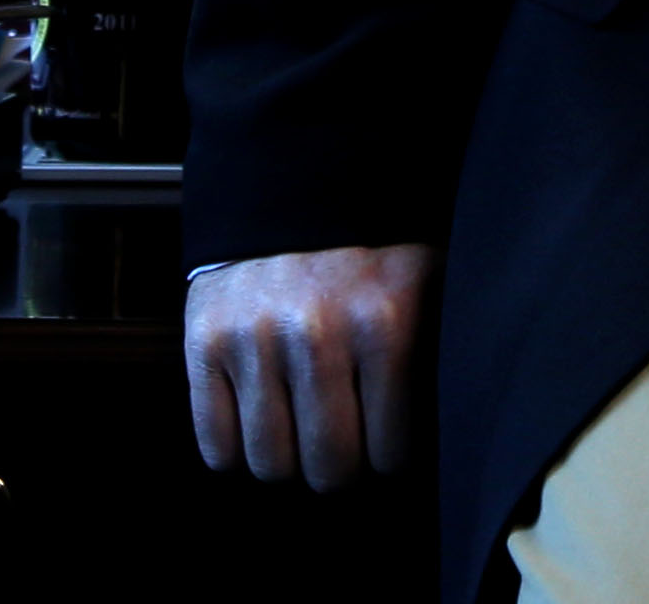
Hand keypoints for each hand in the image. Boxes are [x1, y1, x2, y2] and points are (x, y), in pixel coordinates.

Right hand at [183, 241, 436, 488]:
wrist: (292, 178)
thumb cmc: (369, 244)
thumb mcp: (426, 279)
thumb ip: (435, 351)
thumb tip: (443, 428)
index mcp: (386, 322)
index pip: (390, 453)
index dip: (388, 453)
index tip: (384, 436)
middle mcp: (317, 332)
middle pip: (328, 469)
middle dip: (338, 464)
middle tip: (341, 438)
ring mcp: (255, 337)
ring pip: (270, 464)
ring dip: (287, 457)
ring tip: (299, 423)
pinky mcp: (206, 340)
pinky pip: (216, 445)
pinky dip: (236, 447)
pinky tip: (260, 417)